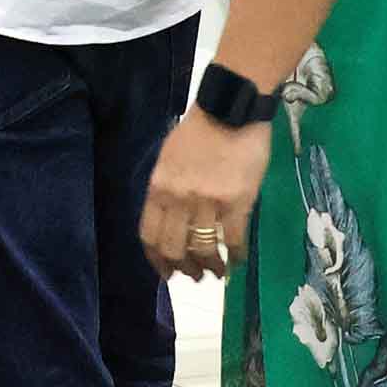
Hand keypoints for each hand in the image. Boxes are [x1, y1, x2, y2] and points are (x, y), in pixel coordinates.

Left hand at [140, 108, 267, 279]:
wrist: (230, 110)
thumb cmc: (198, 132)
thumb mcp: (169, 159)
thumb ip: (166, 190)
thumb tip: (171, 220)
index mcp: (159, 187)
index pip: (149, 235)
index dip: (157, 260)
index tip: (166, 272)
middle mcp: (179, 199)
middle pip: (174, 248)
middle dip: (184, 269)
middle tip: (195, 276)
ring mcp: (208, 202)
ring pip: (203, 250)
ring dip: (210, 267)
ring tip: (217, 271)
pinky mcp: (237, 203)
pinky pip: (233, 241)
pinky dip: (234, 256)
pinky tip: (236, 259)